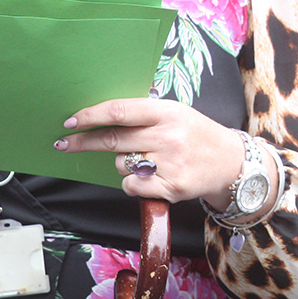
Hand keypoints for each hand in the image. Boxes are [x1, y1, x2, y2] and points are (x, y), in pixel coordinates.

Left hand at [55, 98, 244, 207]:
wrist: (231, 163)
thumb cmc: (197, 135)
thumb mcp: (176, 113)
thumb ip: (144, 113)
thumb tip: (102, 113)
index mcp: (168, 112)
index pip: (120, 111)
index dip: (91, 116)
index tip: (71, 121)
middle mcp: (168, 136)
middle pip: (113, 140)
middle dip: (84, 142)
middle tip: (66, 143)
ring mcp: (170, 163)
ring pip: (121, 164)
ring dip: (123, 163)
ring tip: (146, 160)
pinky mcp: (171, 187)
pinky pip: (131, 185)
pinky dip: (133, 184)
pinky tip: (149, 177)